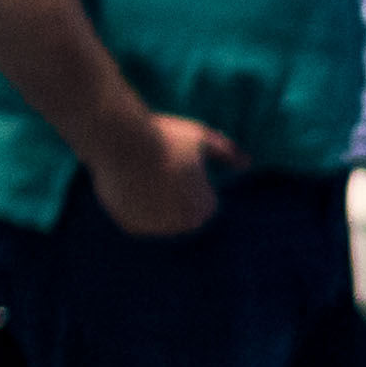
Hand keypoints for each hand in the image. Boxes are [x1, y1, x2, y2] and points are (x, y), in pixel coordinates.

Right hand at [89, 112, 238, 237]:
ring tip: (143, 173)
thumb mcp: (201, 138)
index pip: (203, 200)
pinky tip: (129, 183)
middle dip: (175, 193)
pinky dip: (134, 204)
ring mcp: (153, 228)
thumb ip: (227, 153)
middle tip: (158, 166)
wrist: (118, 141)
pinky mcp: (130, 226)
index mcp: (203, 210)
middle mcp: (181, 227)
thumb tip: (247, 163)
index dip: (190, 177)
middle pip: (181, 209)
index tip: (176, 161)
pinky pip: (137, 216)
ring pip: (158, 214)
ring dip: (154, 200)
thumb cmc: (165, 137)